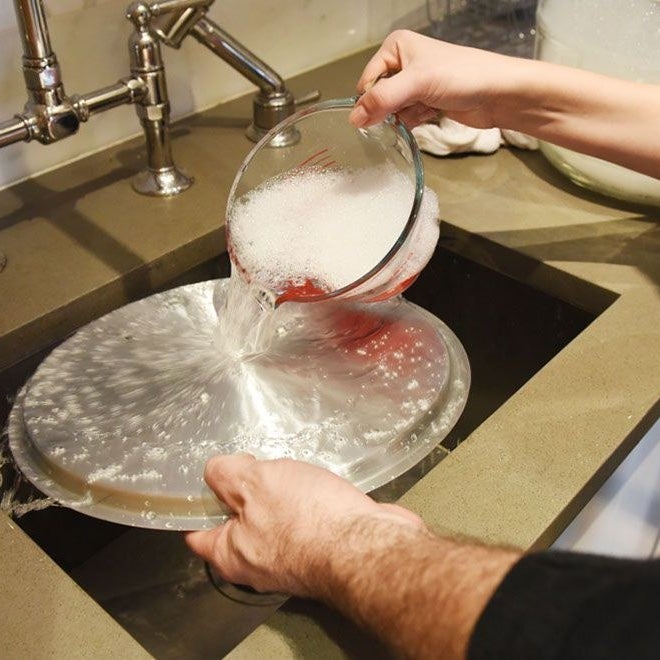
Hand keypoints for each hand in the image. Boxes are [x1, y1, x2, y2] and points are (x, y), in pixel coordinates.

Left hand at [185, 454, 424, 595]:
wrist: (368, 545)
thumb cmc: (306, 519)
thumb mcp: (254, 483)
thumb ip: (227, 474)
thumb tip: (217, 469)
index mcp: (232, 554)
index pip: (197, 534)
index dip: (195, 505)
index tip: (200, 481)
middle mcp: (260, 563)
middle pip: (238, 523)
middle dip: (243, 491)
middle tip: (250, 462)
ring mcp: (294, 556)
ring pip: (274, 517)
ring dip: (279, 491)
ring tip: (286, 466)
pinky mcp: (324, 546)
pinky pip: (306, 517)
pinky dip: (307, 497)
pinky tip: (313, 479)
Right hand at [349, 30, 514, 128]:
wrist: (498, 93)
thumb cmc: (461, 76)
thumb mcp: (416, 83)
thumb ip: (382, 100)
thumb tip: (353, 119)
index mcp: (396, 47)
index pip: (367, 81)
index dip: (371, 101)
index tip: (381, 115)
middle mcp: (403, 63)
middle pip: (378, 97)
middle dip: (389, 110)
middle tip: (406, 112)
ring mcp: (416, 84)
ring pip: (392, 111)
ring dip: (404, 118)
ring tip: (424, 111)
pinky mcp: (426, 102)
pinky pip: (407, 118)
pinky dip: (414, 122)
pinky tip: (430, 116)